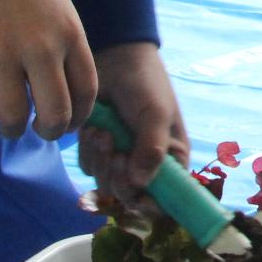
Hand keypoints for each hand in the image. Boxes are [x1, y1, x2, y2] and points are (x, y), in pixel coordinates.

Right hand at [0, 0, 96, 140]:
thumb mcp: (56, 1)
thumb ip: (62, 41)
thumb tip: (60, 85)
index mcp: (70, 31)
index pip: (86, 93)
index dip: (79, 117)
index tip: (69, 122)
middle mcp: (41, 47)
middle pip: (55, 114)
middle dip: (51, 132)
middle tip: (40, 130)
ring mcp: (2, 53)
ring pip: (14, 118)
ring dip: (12, 129)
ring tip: (8, 124)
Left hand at [77, 42, 188, 204]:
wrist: (115, 58)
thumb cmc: (146, 83)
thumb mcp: (156, 114)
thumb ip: (152, 149)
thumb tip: (140, 185)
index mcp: (172, 160)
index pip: (166, 199)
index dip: (151, 203)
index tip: (137, 192)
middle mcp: (147, 165)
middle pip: (131, 197)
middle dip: (120, 178)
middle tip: (116, 154)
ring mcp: (122, 158)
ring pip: (106, 183)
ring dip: (102, 161)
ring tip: (104, 132)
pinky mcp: (98, 150)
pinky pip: (89, 166)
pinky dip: (89, 151)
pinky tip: (95, 128)